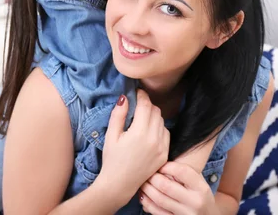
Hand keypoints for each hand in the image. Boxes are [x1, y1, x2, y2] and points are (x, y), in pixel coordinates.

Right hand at [96, 89, 169, 204]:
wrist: (119, 185)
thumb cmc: (112, 159)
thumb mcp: (111, 135)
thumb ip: (118, 115)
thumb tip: (124, 97)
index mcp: (140, 133)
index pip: (146, 105)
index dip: (141, 96)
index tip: (136, 93)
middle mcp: (155, 139)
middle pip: (156, 111)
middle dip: (147, 105)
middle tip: (137, 107)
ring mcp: (162, 148)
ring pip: (162, 121)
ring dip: (153, 116)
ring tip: (141, 121)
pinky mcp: (165, 155)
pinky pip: (165, 134)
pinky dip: (158, 128)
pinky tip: (148, 133)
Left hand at [139, 162, 216, 214]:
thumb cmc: (199, 194)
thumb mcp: (198, 182)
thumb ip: (184, 172)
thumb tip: (160, 159)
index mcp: (201, 188)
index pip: (181, 172)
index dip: (166, 165)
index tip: (160, 163)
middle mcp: (194, 202)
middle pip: (166, 186)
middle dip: (152, 177)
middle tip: (146, 171)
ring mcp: (185, 214)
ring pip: (159, 199)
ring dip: (146, 188)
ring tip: (142, 181)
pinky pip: (157, 212)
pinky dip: (146, 202)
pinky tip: (143, 195)